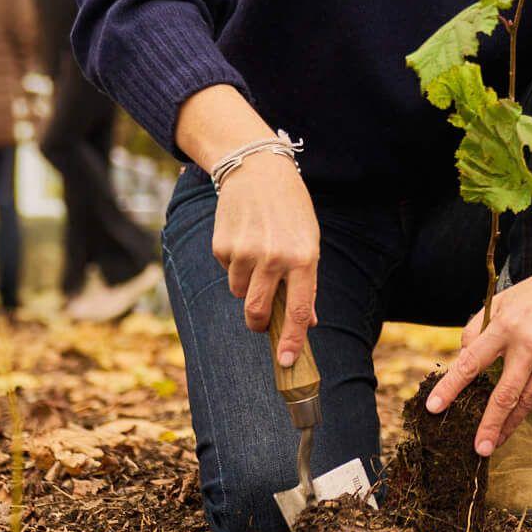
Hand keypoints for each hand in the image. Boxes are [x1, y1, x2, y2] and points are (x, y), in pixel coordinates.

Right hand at [210, 153, 320, 367]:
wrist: (258, 169)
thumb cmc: (290, 210)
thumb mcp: (308, 242)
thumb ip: (306, 283)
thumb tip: (306, 322)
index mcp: (303, 258)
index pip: (297, 310)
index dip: (291, 340)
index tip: (287, 362)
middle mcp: (274, 257)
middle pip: (257, 311)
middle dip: (258, 324)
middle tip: (261, 321)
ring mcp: (245, 252)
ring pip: (239, 292)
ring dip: (246, 283)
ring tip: (257, 252)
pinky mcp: (222, 245)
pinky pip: (226, 270)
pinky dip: (234, 262)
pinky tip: (243, 236)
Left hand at [425, 257, 531, 456]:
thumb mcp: (500, 304)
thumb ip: (477, 331)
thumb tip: (462, 362)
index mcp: (506, 326)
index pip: (471, 362)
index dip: (451, 387)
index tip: (434, 408)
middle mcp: (530, 344)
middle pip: (504, 394)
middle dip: (490, 425)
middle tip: (478, 449)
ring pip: (528, 401)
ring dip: (510, 425)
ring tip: (495, 443)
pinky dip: (530, 406)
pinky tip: (518, 417)